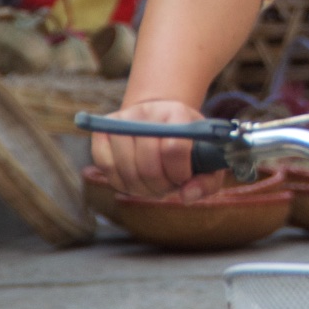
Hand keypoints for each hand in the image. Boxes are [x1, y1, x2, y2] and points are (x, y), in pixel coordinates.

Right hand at [92, 95, 206, 198]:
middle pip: (148, 163)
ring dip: (142, 188)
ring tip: (154, 184)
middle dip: (160, 185)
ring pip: (126, 169)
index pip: (174, 148)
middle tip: (168, 185)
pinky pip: (106, 167)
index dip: (179, 173)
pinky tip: (135, 180)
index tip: (184, 177)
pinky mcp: (102, 131)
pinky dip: (122, 182)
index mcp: (177, 113)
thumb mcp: (207, 159)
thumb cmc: (187, 144)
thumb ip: (207, 181)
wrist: (160, 120)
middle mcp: (146, 112)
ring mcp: (121, 121)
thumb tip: (186, 196)